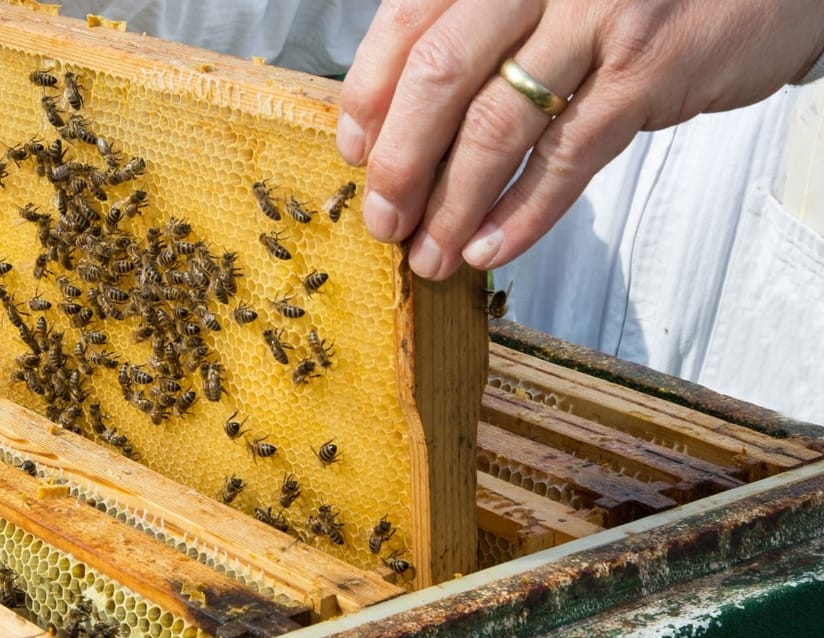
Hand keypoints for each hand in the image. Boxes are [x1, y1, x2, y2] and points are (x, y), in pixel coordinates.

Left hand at [337, 0, 823, 279]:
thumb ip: (480, 30)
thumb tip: (399, 117)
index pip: (408, 20)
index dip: (368, 94)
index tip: (353, 149)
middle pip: (438, 76)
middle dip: (400, 161)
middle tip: (382, 217)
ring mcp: (599, 22)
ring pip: (497, 127)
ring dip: (453, 204)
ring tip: (430, 252)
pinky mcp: (647, 74)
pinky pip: (566, 159)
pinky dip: (520, 213)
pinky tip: (489, 246)